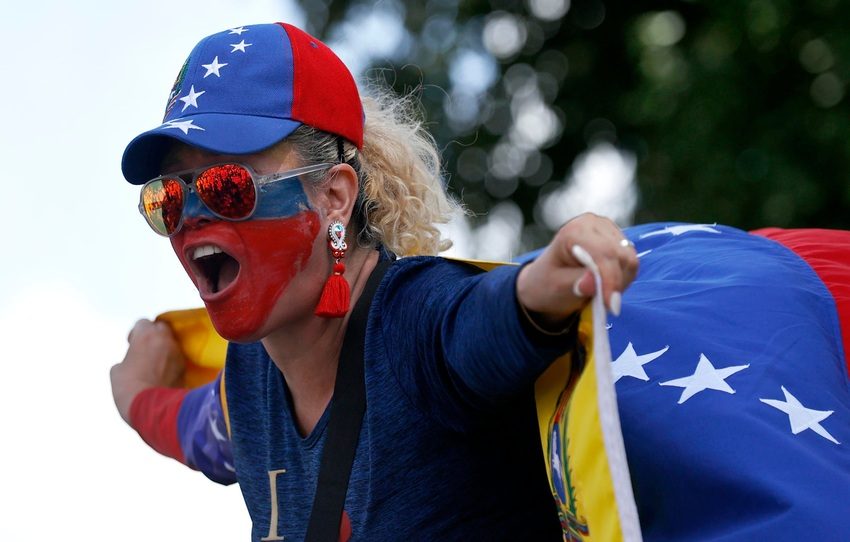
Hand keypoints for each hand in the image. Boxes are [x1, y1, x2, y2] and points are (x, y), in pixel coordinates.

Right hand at [110, 319, 185, 424]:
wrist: (152, 408)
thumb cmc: (129, 388)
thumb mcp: (117, 371)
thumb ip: (127, 358)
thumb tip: (132, 362)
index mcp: (146, 335)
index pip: (142, 323)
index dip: (135, 333)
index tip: (131, 345)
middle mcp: (166, 340)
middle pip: (161, 328)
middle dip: (153, 335)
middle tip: (144, 350)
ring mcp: (178, 353)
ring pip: (172, 343)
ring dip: (164, 349)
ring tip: (155, 363)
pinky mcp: (186, 368)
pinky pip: (178, 358)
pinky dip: (171, 362)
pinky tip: (164, 374)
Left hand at [516, 213, 637, 326]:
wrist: (547, 281)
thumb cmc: (548, 283)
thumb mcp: (557, 287)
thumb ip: (576, 282)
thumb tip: (593, 281)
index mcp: (574, 230)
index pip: (604, 253)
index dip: (610, 280)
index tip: (612, 306)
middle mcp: (594, 224)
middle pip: (622, 256)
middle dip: (615, 284)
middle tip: (603, 304)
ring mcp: (608, 230)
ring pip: (630, 261)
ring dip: (619, 282)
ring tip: (600, 293)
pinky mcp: (617, 240)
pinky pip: (630, 263)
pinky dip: (621, 279)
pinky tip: (605, 285)